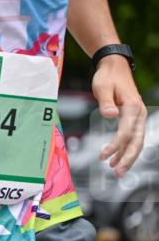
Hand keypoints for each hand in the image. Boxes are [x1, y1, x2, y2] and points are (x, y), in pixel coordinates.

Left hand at [92, 55, 146, 176]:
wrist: (114, 67)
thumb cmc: (107, 77)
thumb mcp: (102, 87)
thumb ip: (105, 102)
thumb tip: (110, 115)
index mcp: (133, 107)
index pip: (126, 132)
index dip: (115, 146)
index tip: (101, 156)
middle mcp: (139, 113)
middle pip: (137, 141)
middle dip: (128, 158)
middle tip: (117, 173)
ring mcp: (138, 116)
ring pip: (136, 141)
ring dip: (127, 157)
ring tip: (116, 170)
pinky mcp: (132, 118)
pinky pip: (132, 137)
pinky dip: (125, 149)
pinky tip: (115, 158)